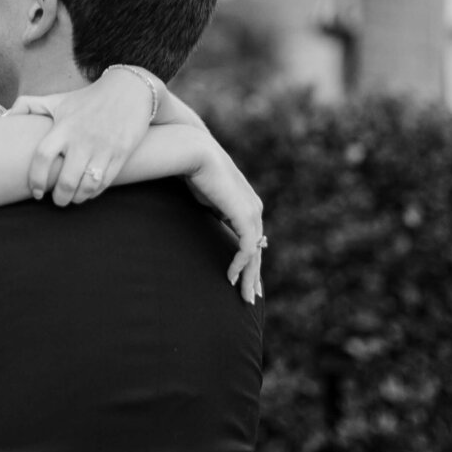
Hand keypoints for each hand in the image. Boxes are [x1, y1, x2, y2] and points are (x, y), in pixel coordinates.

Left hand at [7, 67, 154, 205]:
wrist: (128, 90)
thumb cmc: (87, 99)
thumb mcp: (57, 99)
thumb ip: (28, 105)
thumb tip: (5, 118)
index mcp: (63, 127)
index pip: (42, 157)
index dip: (35, 179)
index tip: (35, 192)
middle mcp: (82, 139)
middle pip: (66, 180)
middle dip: (60, 197)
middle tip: (57, 200)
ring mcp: (102, 148)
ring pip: (87, 186)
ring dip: (78, 198)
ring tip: (73, 198)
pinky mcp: (121, 154)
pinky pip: (105, 183)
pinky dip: (94, 192)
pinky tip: (88, 191)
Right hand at [184, 139, 264, 305]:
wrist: (195, 153)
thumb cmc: (194, 172)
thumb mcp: (207, 198)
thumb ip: (215, 212)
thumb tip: (211, 221)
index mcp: (246, 204)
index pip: (252, 240)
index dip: (249, 262)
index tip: (242, 281)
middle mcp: (254, 209)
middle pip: (257, 250)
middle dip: (253, 275)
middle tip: (249, 298)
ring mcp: (252, 212)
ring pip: (254, 253)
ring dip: (248, 277)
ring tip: (241, 296)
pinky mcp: (245, 216)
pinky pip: (246, 249)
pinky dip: (240, 265)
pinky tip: (230, 277)